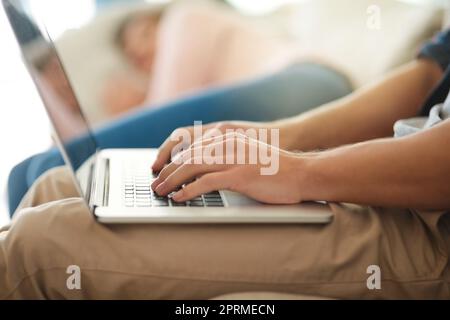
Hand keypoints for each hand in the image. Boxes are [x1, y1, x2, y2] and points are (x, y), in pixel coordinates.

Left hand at [151, 132, 305, 203]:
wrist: (302, 173)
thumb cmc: (275, 169)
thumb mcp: (246, 156)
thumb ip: (225, 157)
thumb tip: (201, 171)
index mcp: (228, 138)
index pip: (191, 146)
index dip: (172, 159)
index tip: (161, 171)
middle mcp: (228, 144)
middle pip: (188, 156)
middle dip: (168, 172)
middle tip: (156, 185)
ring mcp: (235, 158)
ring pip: (193, 167)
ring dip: (172, 181)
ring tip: (161, 192)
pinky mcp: (241, 175)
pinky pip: (207, 182)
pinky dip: (189, 190)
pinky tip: (180, 198)